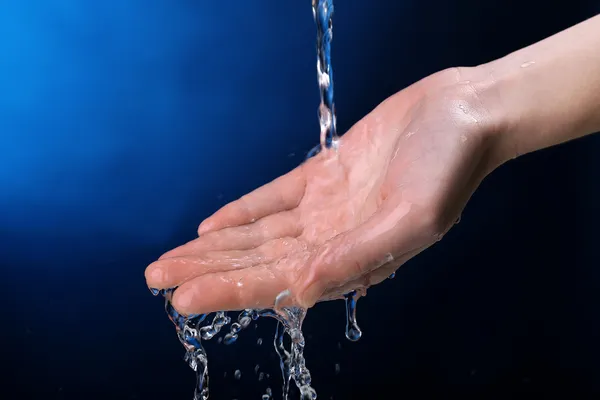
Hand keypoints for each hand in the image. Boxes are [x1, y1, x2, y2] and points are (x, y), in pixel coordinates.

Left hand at [145, 66, 502, 315]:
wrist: (463, 115)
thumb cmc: (448, 168)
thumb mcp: (411, 217)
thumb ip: (355, 256)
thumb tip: (299, 290)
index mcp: (353, 260)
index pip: (278, 283)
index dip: (230, 290)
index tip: (182, 296)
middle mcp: (334, 240)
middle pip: (258, 262)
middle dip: (207, 270)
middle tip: (156, 279)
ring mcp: (327, 209)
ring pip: (259, 234)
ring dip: (215, 246)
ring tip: (170, 258)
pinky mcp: (325, 176)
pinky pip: (274, 198)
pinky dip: (243, 211)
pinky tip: (213, 225)